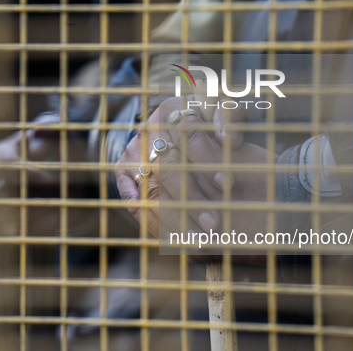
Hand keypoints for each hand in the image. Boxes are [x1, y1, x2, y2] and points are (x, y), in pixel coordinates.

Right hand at [115, 96, 247, 236]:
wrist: (171, 124)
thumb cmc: (205, 121)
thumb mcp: (220, 111)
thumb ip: (230, 118)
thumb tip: (230, 140)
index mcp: (172, 111)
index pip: (189, 137)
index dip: (209, 162)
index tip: (228, 185)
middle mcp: (148, 132)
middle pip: (168, 171)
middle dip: (192, 200)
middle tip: (214, 223)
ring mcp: (132, 153)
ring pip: (151, 193)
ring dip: (175, 220)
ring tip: (199, 241)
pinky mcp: (122, 171)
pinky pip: (135, 204)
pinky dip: (154, 224)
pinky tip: (175, 240)